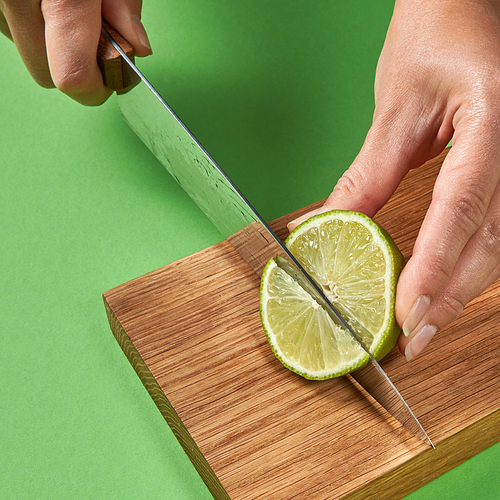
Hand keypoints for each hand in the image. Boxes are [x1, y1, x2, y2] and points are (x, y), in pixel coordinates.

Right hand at [0, 0, 151, 104]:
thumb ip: (125, 9)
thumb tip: (137, 49)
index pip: (75, 77)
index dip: (97, 88)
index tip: (112, 79)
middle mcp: (17, 2)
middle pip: (47, 76)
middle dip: (76, 68)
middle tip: (96, 40)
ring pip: (28, 54)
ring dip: (52, 46)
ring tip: (69, 12)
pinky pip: (13, 32)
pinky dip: (35, 28)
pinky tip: (48, 5)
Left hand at [289, 0, 499, 360]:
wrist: (467, 6)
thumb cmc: (437, 36)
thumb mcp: (397, 107)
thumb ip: (371, 173)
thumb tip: (333, 226)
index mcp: (495, 121)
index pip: (463, 209)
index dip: (436, 268)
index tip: (408, 314)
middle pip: (490, 239)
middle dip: (450, 295)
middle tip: (414, 339)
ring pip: (497, 240)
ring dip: (460, 286)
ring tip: (423, 321)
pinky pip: (493, 223)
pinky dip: (465, 259)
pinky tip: (440, 282)